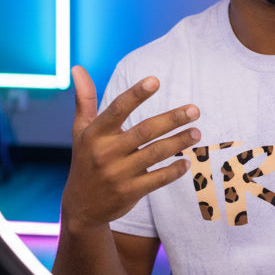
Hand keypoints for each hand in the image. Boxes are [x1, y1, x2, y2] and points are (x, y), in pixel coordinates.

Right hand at [61, 66, 200, 230]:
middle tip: (195, 110)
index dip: (136, 94)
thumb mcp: (81, 131)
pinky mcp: (129, 192)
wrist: (81, 207)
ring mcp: (118, 174)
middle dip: (172, 119)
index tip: (155, 80)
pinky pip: (157, 179)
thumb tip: (77, 67)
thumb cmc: (85, 160)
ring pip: (155, 154)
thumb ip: (84, 99)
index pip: (117, 109)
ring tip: (196, 132)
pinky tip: (188, 162)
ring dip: (178, 142)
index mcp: (95, 134)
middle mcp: (105, 153)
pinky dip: (174, 171)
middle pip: (144, 131)